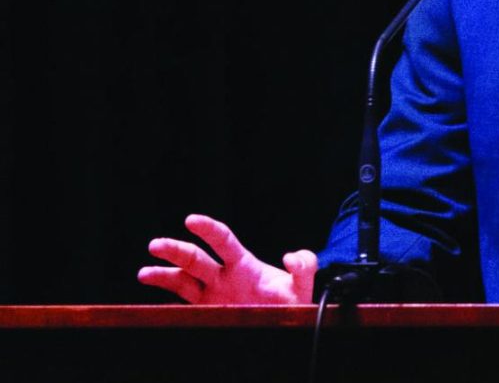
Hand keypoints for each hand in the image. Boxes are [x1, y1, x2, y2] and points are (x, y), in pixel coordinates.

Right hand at [138, 213, 316, 304]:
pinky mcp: (207, 314)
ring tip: (144, 272)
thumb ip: (304, 266)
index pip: (222, 240)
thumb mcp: (301, 284)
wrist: (283, 328)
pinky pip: (183, 306)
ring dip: (163, 275)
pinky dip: (167, 303)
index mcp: (243, 264)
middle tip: (155, 244)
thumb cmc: (291, 304)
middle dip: (175, 250)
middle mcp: (223, 277)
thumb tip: (290, 256)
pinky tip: (153, 301)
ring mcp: (212, 295)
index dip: (207, 229)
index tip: (191, 220)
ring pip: (183, 281)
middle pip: (195, 258)